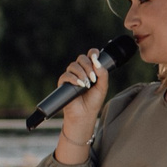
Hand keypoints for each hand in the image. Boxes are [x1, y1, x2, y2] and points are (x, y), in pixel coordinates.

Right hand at [53, 47, 112, 162]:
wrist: (85, 114)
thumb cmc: (94, 101)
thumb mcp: (102, 86)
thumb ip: (102, 74)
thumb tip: (97, 62)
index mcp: (90, 70)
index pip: (90, 55)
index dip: (93, 53)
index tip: (96, 56)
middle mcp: (80, 71)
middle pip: (81, 58)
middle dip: (88, 66)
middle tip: (93, 78)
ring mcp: (71, 76)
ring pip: (73, 65)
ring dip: (82, 73)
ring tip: (87, 84)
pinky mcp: (63, 83)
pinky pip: (66, 75)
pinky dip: (74, 78)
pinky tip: (80, 85)